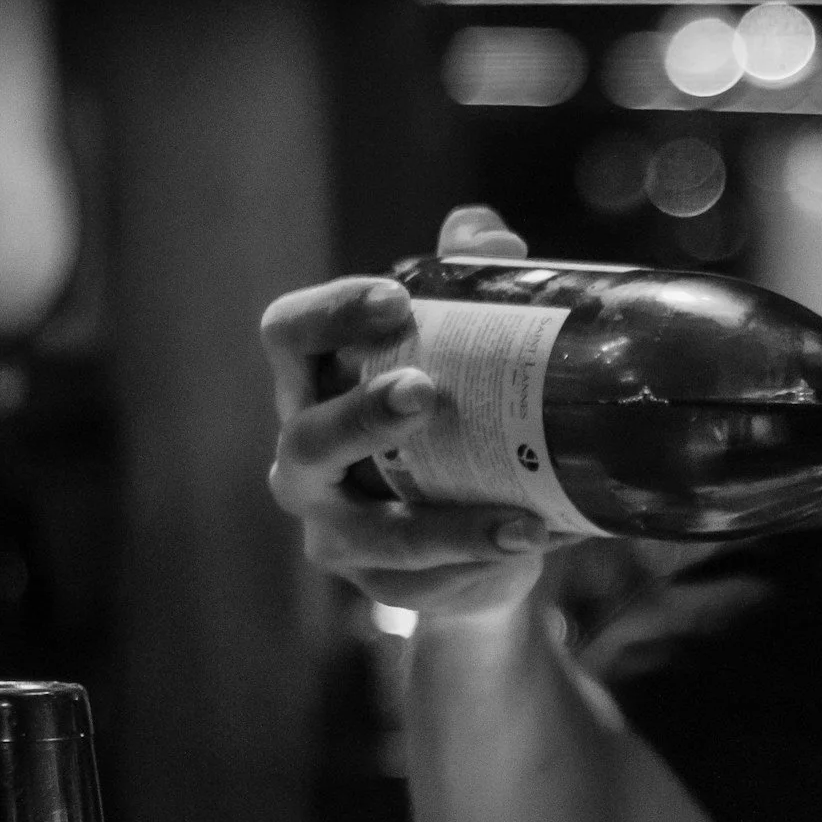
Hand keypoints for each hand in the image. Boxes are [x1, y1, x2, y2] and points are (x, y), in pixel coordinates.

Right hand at [262, 205, 578, 621]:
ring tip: (523, 520)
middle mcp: (304, 460)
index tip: (397, 298)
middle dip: (365, 415)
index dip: (332, 313)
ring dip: (448, 525)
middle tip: (427, 392)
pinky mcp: (379, 588)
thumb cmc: (452, 423)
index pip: (289, 335)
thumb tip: (488, 232)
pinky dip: (481, 568)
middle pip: (310, 435)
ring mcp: (334, 531)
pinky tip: (533, 547)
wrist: (477, 541)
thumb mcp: (462, 350)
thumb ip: (468, 284)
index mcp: (312, 385)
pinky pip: (423, 583)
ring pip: (374, 532)